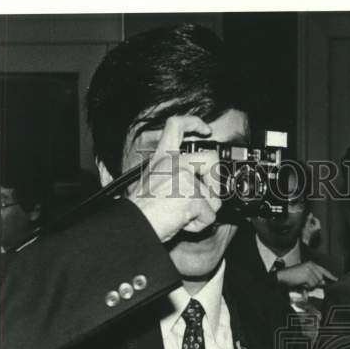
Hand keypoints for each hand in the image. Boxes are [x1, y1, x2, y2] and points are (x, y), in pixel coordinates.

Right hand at [128, 115, 221, 242]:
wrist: (135, 224)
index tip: (206, 130)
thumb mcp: (153, 180)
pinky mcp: (193, 197)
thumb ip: (173, 174)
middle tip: (206, 196)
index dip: (194, 123)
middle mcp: (173, 162)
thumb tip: (196, 183)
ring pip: (213, 197)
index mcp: (162, 157)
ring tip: (181, 214)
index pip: (176, 125)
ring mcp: (184, 177)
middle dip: (215, 181)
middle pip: (211, 159)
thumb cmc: (141, 209)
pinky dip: (199, 225)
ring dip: (203, 211)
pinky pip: (210, 215)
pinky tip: (182, 222)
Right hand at [276, 260, 337, 289]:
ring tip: (302, 282)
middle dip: (315, 283)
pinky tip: (301, 284)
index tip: (336, 279)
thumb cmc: (292, 276)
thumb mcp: (304, 275)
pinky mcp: (307, 275)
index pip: (323, 270)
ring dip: (310, 285)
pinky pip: (312, 285)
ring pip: (316, 283)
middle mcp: (311, 265)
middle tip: (306, 283)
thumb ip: (314, 277)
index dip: (330, 275)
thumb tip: (323, 283)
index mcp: (311, 264)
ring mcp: (309, 270)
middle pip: (320, 278)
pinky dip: (307, 287)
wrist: (283, 276)